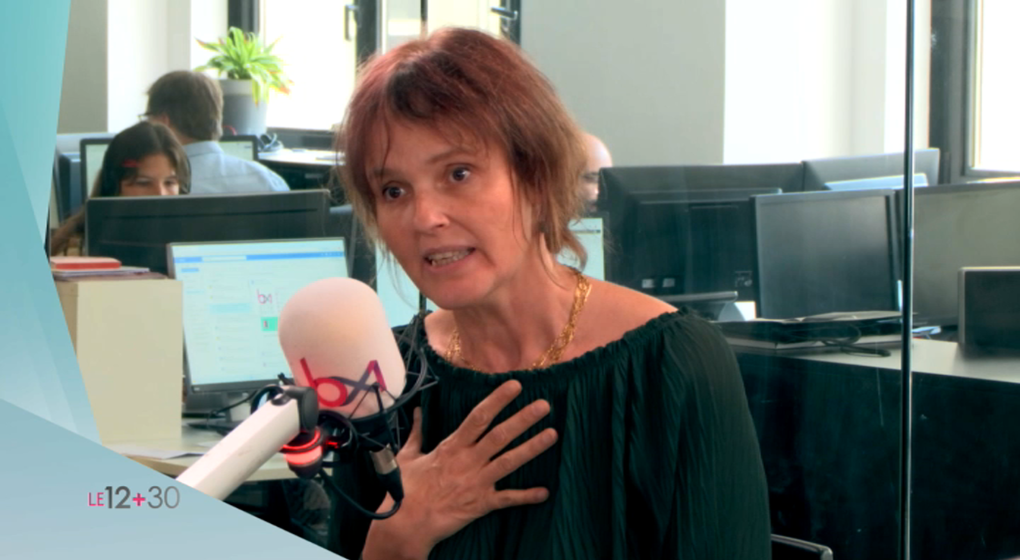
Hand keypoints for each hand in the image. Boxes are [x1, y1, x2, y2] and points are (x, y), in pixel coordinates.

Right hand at [362, 380, 557, 559]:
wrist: (406, 523)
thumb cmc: (405, 489)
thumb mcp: (408, 456)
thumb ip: (417, 433)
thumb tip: (418, 411)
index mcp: (452, 446)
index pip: (479, 417)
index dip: (498, 400)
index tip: (516, 385)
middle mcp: (469, 461)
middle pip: (500, 435)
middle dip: (523, 419)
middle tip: (544, 405)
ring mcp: (477, 482)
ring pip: (509, 462)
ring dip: (532, 448)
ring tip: (553, 434)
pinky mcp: (481, 504)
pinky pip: (507, 499)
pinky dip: (526, 496)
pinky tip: (545, 492)